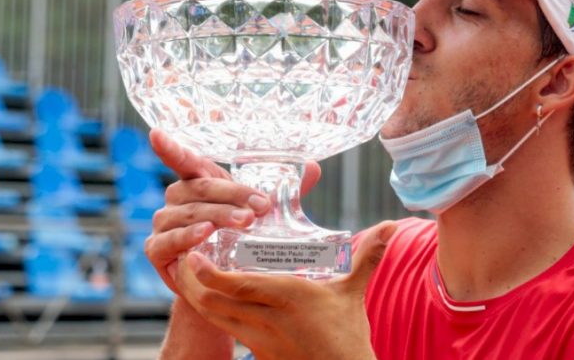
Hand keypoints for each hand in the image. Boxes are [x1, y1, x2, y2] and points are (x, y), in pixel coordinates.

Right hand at [144, 129, 321, 293]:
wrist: (223, 284)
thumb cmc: (239, 240)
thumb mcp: (260, 213)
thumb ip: (282, 192)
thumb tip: (313, 168)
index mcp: (198, 182)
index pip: (184, 161)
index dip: (169, 147)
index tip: (157, 133)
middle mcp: (176, 199)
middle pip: (201, 188)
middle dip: (232, 196)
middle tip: (261, 208)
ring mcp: (163, 224)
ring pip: (189, 213)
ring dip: (217, 216)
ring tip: (242, 222)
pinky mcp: (157, 250)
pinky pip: (170, 240)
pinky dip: (187, 237)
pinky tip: (204, 236)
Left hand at [175, 220, 397, 359]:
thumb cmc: (347, 333)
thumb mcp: (353, 291)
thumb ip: (367, 256)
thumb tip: (390, 226)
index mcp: (289, 298)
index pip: (239, 287)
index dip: (210, 274)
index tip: (195, 256)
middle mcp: (268, 319)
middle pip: (215, 304)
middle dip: (192, 283)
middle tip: (182, 259)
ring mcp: (259, 339)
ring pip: (216, 319)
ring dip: (197, 297)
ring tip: (187, 275)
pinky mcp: (258, 351)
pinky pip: (226, 329)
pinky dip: (211, 313)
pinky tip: (209, 299)